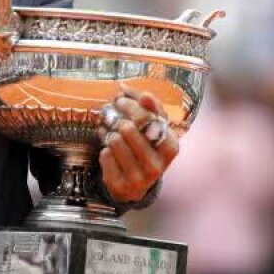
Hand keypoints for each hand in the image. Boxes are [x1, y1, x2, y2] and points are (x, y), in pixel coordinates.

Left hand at [97, 88, 177, 203]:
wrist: (135, 185)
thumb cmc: (145, 147)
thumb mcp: (153, 127)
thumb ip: (146, 104)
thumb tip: (125, 87)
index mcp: (170, 147)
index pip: (148, 118)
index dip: (131, 106)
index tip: (120, 100)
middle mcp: (157, 165)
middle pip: (128, 128)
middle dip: (117, 117)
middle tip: (111, 113)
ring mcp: (139, 178)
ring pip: (115, 141)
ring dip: (109, 134)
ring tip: (111, 134)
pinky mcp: (121, 185)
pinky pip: (105, 155)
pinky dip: (104, 149)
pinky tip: (108, 150)